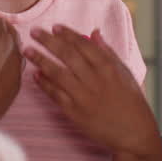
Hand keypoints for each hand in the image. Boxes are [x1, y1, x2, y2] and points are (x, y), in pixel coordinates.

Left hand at [26, 25, 159, 157]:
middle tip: (34, 32)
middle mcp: (95, 80)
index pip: (84, 45)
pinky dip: (44, 83)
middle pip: (68, 55)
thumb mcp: (125, 73)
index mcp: (108, 68)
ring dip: (41, 60)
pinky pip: (56, 94)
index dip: (68, 34)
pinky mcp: (75, 113)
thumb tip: (95, 32)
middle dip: (49, 42)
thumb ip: (108, 52)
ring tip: (27, 50)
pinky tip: (35, 74)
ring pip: (58, 73)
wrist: (133, 134)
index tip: (55, 27)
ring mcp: (83, 96)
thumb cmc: (132, 102)